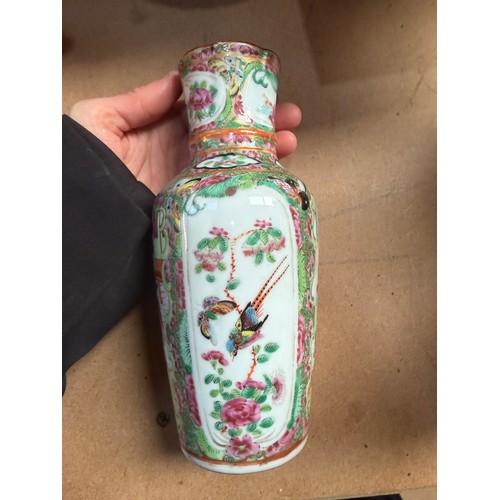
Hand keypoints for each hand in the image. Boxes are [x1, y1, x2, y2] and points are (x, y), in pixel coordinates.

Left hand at [70, 72, 301, 194]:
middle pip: (226, 137)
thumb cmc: (84, 158)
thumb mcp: (102, 117)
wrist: (82, 210)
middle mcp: (180, 156)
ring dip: (263, 152)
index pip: (205, 113)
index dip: (231, 101)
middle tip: (289, 117)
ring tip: (291, 141)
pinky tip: (272, 172)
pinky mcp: (192, 205)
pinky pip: (223, 191)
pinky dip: (248, 182)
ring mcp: (189, 182)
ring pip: (232, 163)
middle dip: (258, 126)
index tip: (259, 92)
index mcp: (161, 131)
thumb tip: (176, 81)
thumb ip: (139, 100)